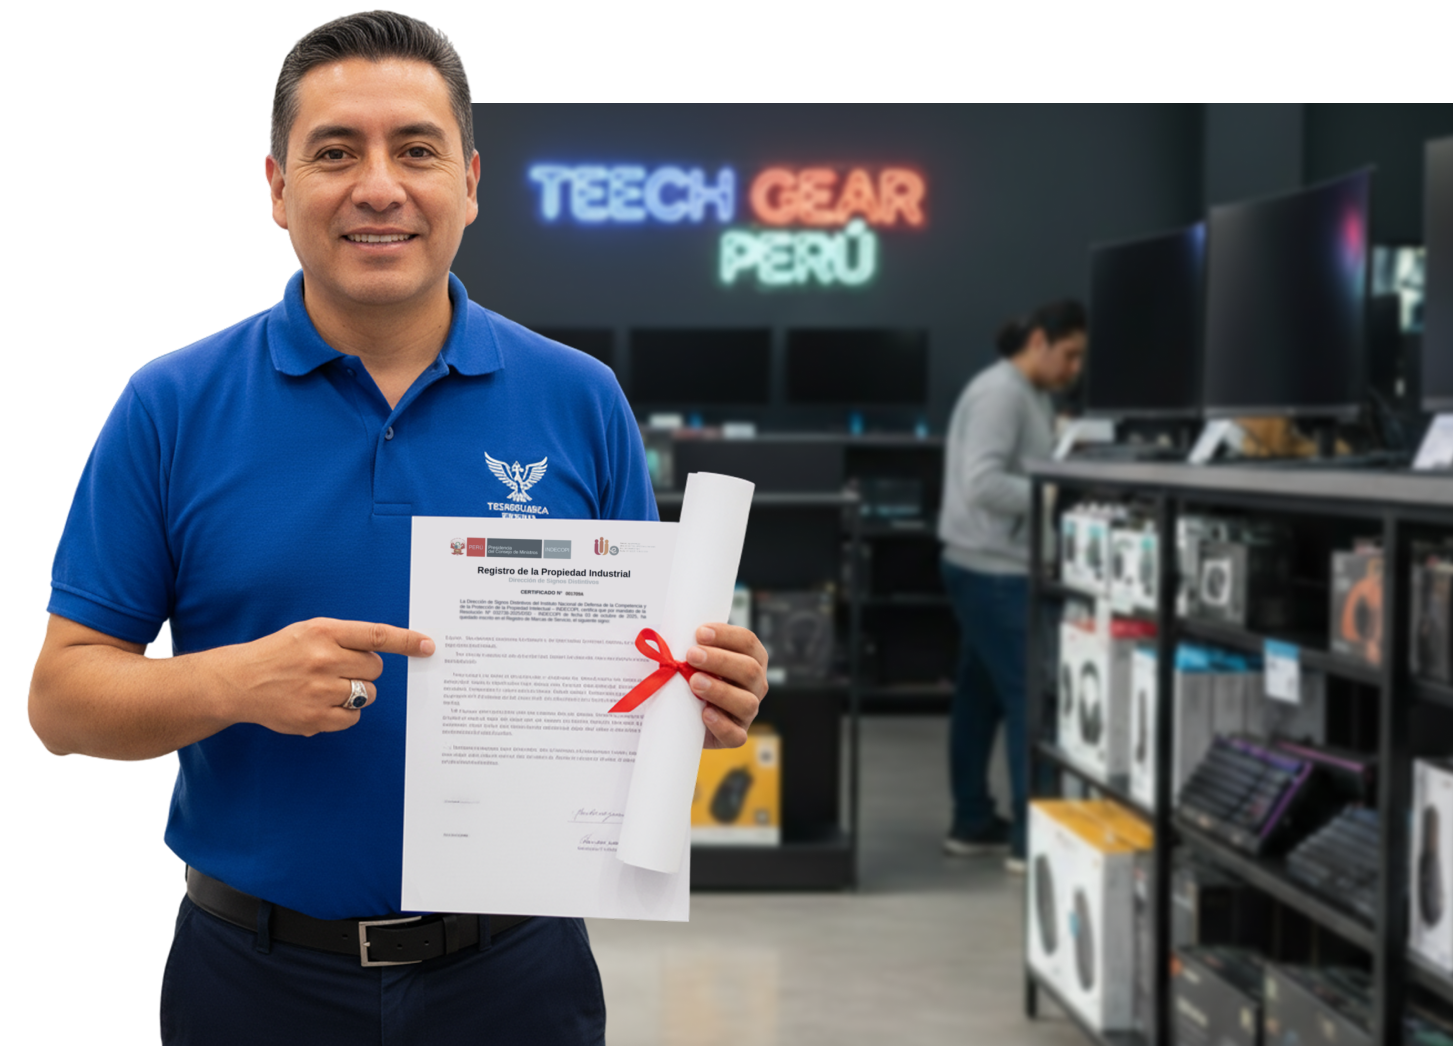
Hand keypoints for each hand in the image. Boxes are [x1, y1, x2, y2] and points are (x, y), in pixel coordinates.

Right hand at [212, 618, 434, 736]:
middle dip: (365, 670)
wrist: (239, 681)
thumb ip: (346, 638)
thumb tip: (386, 650)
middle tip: (340, 670)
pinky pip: (353, 717)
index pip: (376, 635)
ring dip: (357, 692)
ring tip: (327, 687)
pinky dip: (345, 713)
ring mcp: (319, 690)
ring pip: (368, 694)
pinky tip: (322, 704)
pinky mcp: (314, 717)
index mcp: (324, 632)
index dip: (406, 641)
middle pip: (376, 669)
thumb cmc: (280, 653)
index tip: (428, 646)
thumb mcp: (309, 631)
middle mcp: (323, 658)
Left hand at [683, 623, 767, 748]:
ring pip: (747, 702)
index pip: (747, 642)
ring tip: (694, 683)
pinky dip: (721, 724)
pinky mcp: (736, 735)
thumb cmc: (687, 677)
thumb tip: (660, 632)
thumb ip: (686, 644)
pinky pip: (736, 735)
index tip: (699, 633)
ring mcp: (748, 712)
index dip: (726, 635)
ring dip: (720, 690)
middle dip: (720, 660)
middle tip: (691, 655)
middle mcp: (755, 684)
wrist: (682, 716)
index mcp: (750, 658)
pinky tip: (704, 714)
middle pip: (749, 669)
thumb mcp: (691, 658)